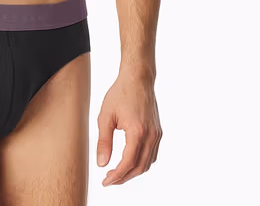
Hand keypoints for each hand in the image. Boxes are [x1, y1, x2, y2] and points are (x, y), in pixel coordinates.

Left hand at [96, 71, 161, 185]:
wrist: (138, 78)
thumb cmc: (120, 94)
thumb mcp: (105, 116)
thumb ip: (104, 141)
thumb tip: (101, 164)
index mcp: (137, 132)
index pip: (128, 163)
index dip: (116, 176)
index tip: (105, 181)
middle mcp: (151, 135)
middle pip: (139, 167)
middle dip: (124, 177)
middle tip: (109, 179)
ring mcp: (157, 134)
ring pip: (148, 163)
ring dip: (133, 171)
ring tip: (117, 172)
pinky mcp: (158, 131)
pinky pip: (152, 154)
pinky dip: (141, 162)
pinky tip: (130, 161)